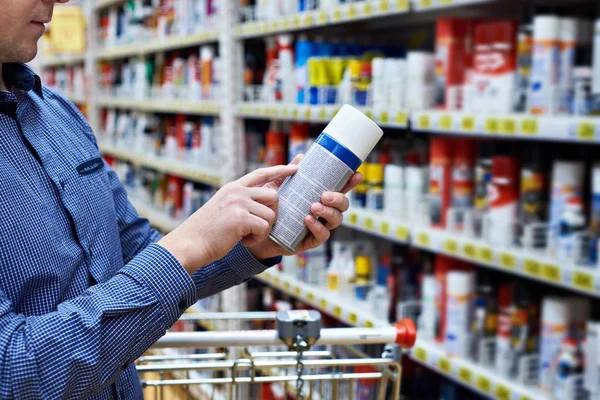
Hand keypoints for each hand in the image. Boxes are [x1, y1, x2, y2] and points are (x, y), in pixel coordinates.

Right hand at [157, 164, 297, 274]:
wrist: (190, 243)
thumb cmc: (207, 231)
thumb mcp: (223, 207)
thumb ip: (240, 200)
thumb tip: (265, 200)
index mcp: (233, 188)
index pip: (261, 174)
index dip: (279, 170)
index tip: (295, 167)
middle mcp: (237, 192)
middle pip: (273, 196)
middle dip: (272, 213)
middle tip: (258, 226)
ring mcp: (239, 203)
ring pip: (271, 214)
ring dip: (262, 229)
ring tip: (245, 235)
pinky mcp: (241, 218)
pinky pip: (264, 227)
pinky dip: (256, 238)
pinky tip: (242, 241)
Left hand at [248, 155, 362, 259]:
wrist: (257, 229)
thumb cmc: (271, 207)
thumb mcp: (278, 187)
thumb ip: (289, 173)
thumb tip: (301, 157)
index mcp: (318, 197)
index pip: (339, 189)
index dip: (350, 182)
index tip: (356, 174)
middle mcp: (322, 212)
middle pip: (343, 205)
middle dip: (338, 198)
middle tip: (325, 195)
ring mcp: (318, 226)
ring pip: (336, 220)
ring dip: (328, 212)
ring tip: (314, 207)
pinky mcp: (310, 241)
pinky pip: (323, 235)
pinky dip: (317, 227)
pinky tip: (307, 220)